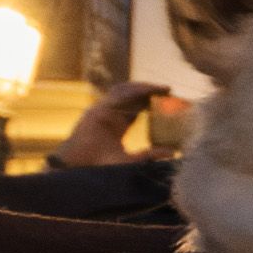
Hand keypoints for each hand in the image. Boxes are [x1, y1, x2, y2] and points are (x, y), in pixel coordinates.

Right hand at [48, 80, 169, 168]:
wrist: (79, 165)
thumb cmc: (101, 165)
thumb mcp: (131, 160)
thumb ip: (150, 155)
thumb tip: (173, 152)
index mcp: (118, 125)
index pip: (137, 107)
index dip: (152, 102)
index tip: (168, 100)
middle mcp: (111, 114)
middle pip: (132, 96)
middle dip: (149, 91)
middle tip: (168, 90)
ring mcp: (103, 110)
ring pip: (124, 91)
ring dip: (142, 87)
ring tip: (160, 88)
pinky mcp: (97, 109)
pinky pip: (116, 96)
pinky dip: (132, 92)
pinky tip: (146, 91)